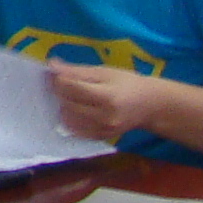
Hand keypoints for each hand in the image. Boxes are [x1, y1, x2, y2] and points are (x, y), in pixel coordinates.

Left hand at [46, 62, 162, 141]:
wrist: (150, 106)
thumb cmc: (127, 84)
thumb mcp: (104, 72)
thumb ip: (77, 71)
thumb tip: (52, 65)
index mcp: (107, 96)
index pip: (71, 88)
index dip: (58, 79)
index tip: (55, 72)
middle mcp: (104, 117)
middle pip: (67, 103)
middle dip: (60, 91)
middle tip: (61, 82)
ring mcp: (103, 130)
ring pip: (68, 118)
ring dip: (63, 105)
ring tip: (70, 95)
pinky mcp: (101, 137)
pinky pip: (75, 130)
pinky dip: (70, 118)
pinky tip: (75, 109)